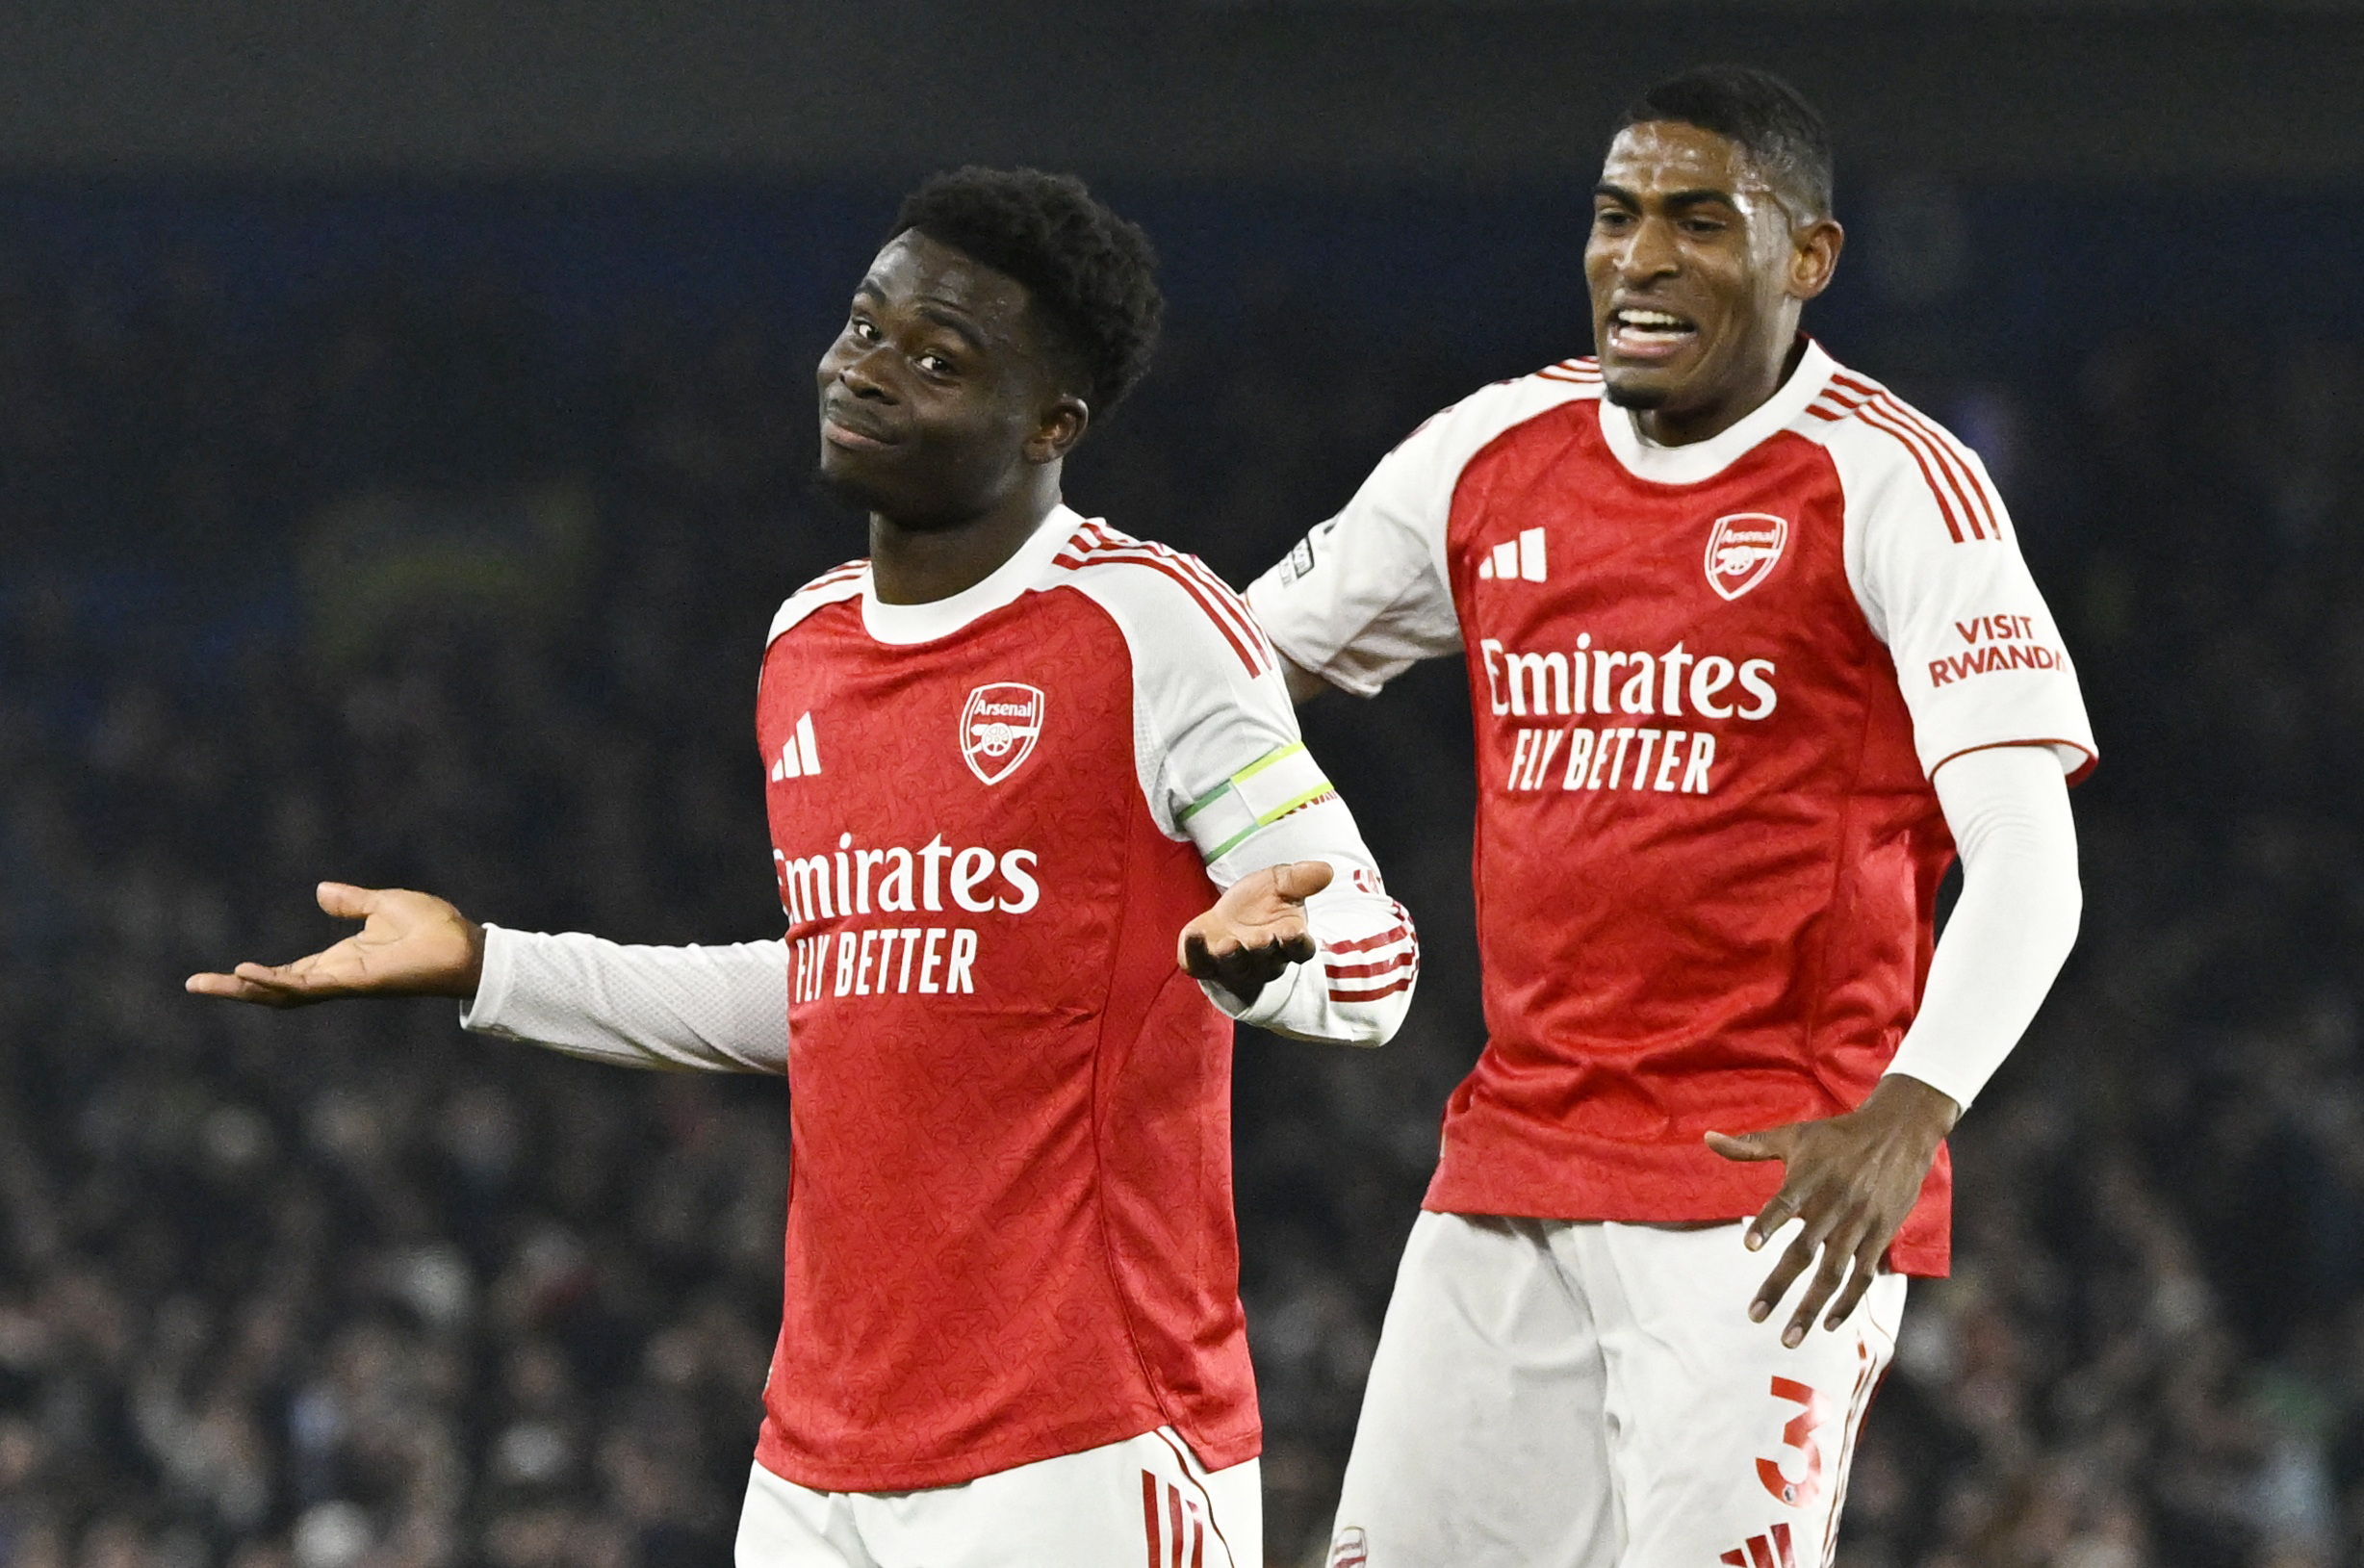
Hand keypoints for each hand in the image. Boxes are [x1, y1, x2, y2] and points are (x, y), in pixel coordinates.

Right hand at [185, 882, 484, 1006]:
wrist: (467, 947)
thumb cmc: (435, 929)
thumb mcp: (383, 905)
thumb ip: (351, 902)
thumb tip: (321, 891)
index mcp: (340, 962)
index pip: (286, 974)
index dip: (254, 975)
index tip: (221, 972)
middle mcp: (336, 977)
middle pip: (274, 989)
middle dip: (235, 989)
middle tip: (193, 984)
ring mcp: (343, 982)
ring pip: (283, 993)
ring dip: (245, 988)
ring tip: (207, 983)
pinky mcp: (354, 982)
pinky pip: (307, 985)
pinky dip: (276, 980)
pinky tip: (247, 974)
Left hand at [1178, 860, 1333, 1003]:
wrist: (1228, 917)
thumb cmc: (1260, 903)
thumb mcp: (1280, 884)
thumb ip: (1300, 879)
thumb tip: (1327, 870)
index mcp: (1289, 942)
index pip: (1300, 950)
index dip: (1298, 943)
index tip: (1294, 931)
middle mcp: (1265, 960)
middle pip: (1267, 962)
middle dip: (1262, 950)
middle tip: (1259, 939)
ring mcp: (1234, 967)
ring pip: (1236, 969)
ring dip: (1232, 958)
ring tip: (1228, 944)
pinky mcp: (1205, 965)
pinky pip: (1200, 965)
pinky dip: (1196, 952)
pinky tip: (1196, 934)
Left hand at [1705, 1074, 1959, 1345]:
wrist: (1898, 1134)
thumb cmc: (1836, 1136)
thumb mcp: (1793, 1136)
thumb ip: (1749, 1146)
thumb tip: (1706, 1138)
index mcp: (1810, 1179)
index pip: (1785, 1203)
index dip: (1768, 1223)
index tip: (1748, 1245)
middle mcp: (1834, 1205)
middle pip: (1805, 1251)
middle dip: (1779, 1286)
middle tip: (1755, 1316)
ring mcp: (1859, 1224)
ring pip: (1833, 1273)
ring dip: (1811, 1307)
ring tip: (1789, 1337)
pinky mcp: (1880, 1236)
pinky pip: (1863, 1275)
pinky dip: (1847, 1301)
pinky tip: (1827, 1324)